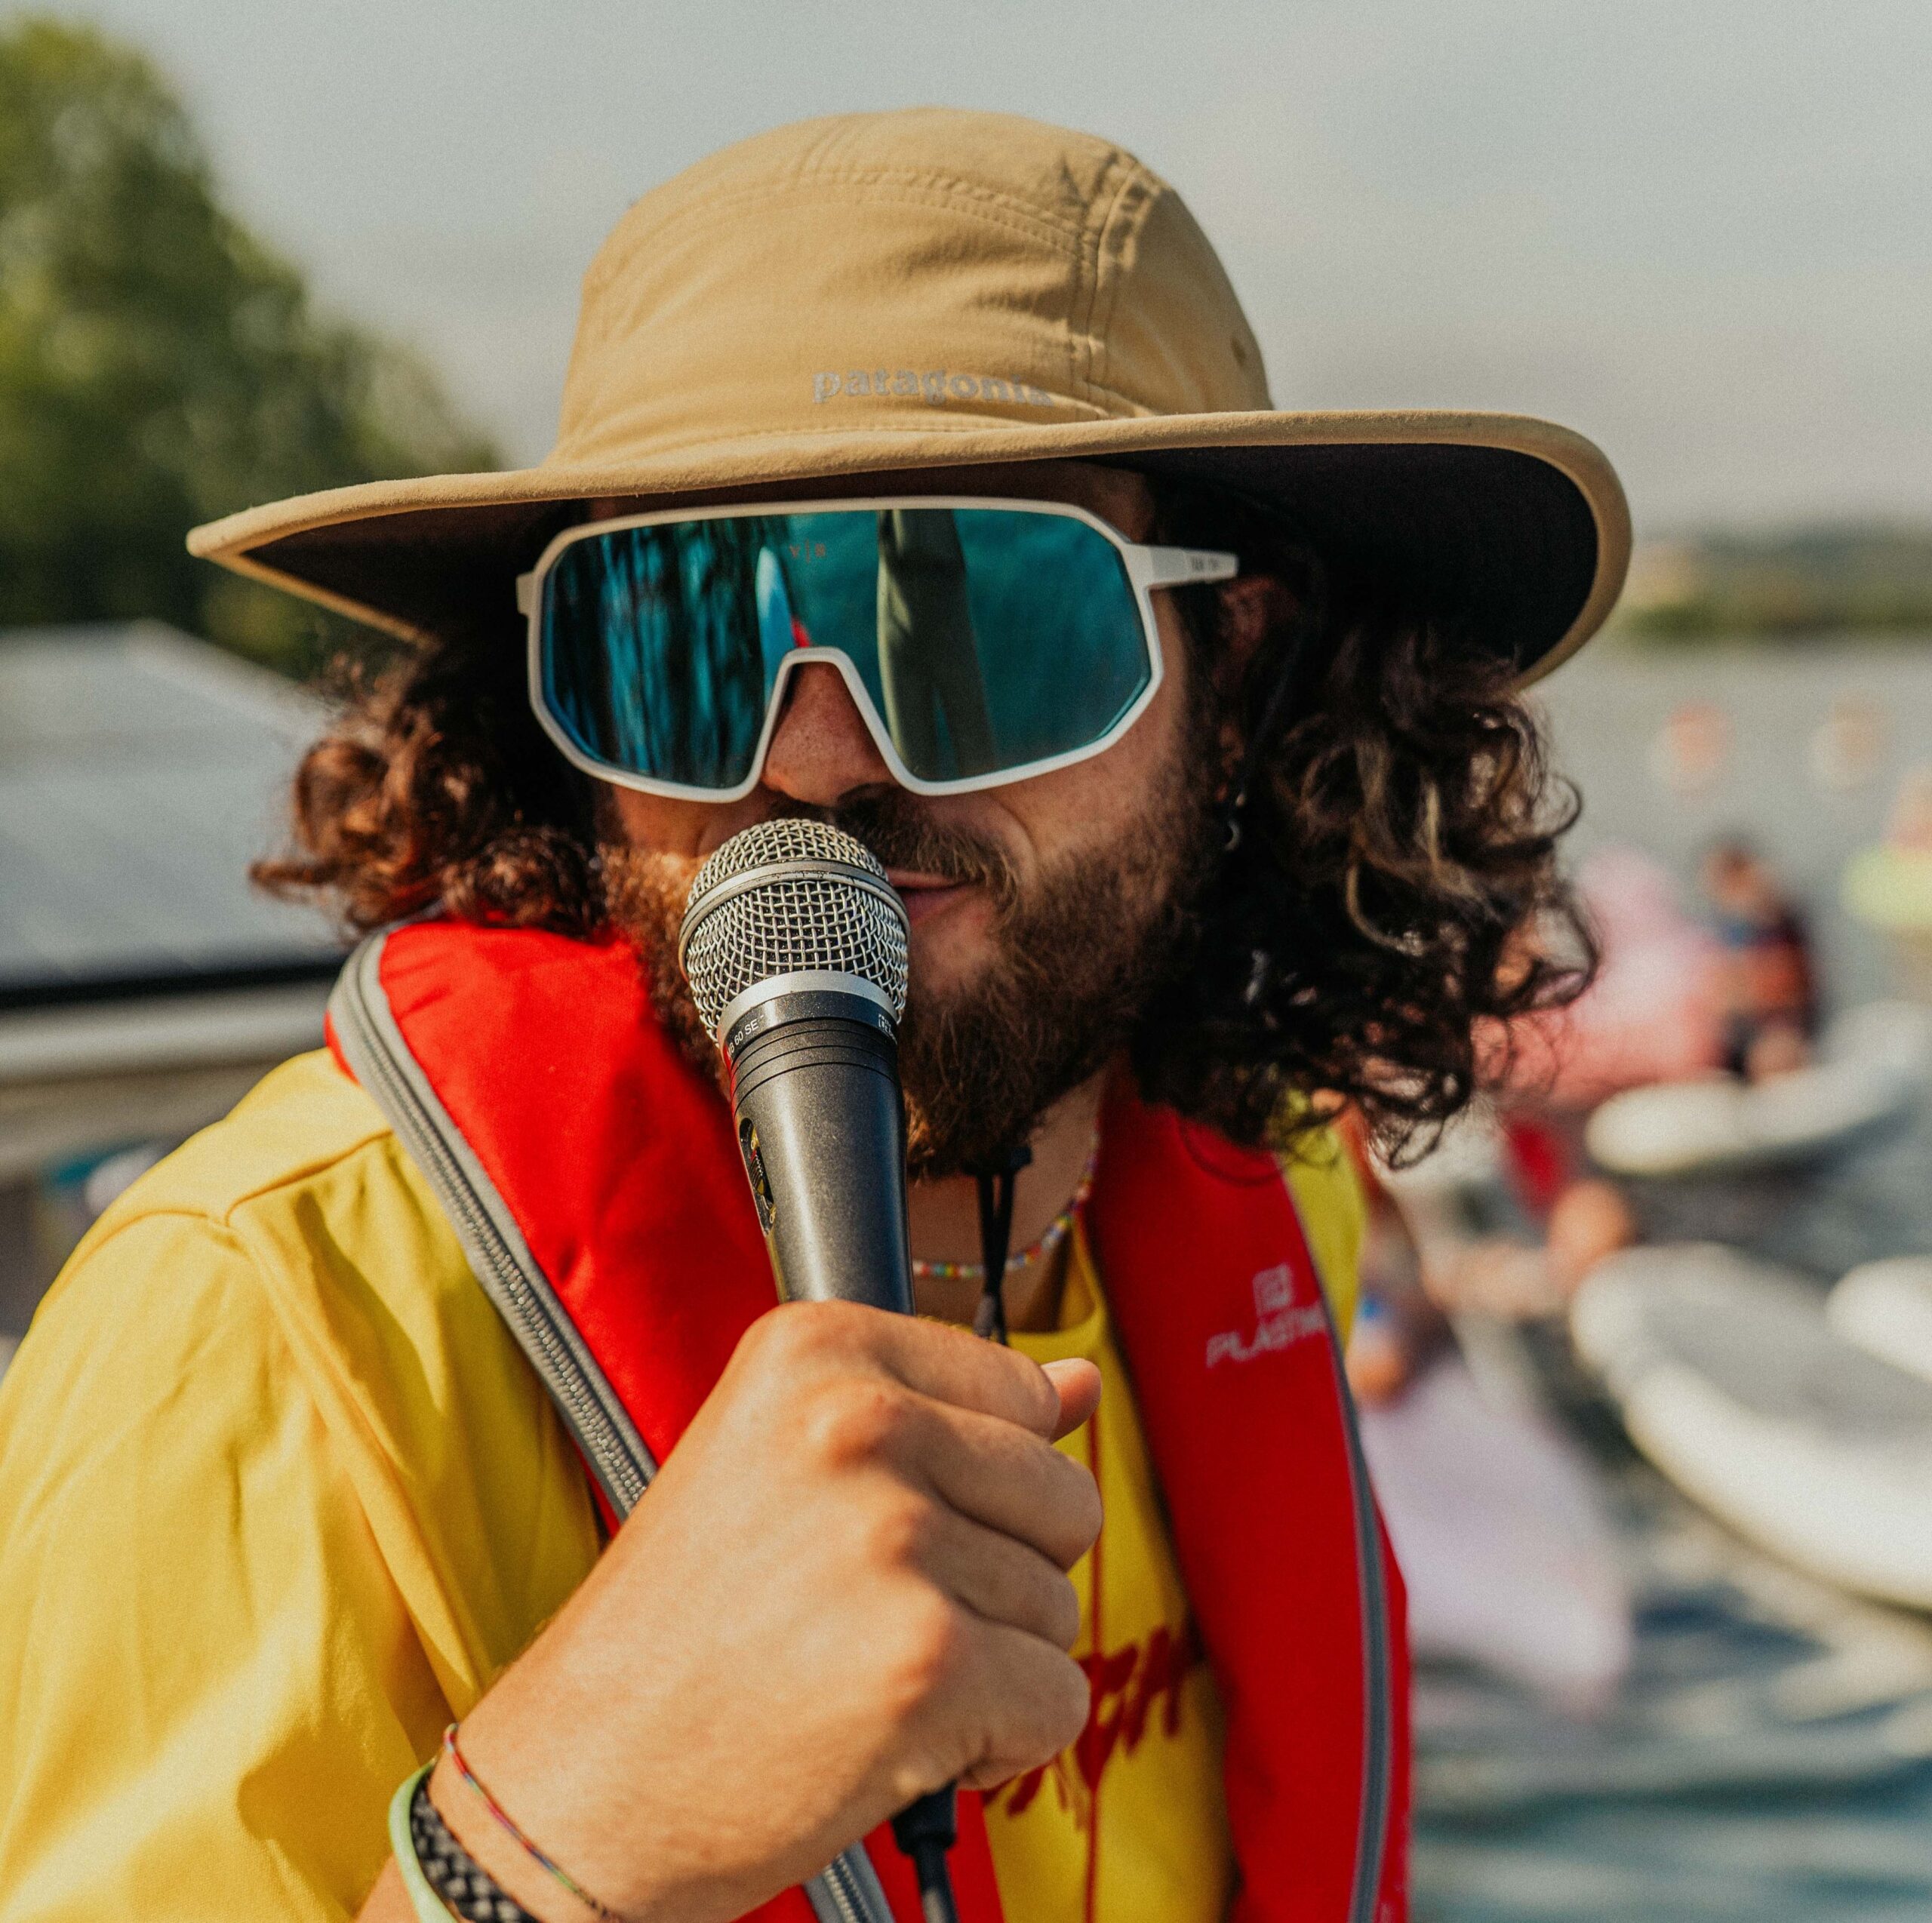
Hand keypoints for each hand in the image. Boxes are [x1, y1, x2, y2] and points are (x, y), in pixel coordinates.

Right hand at [410, 1303, 1100, 1922]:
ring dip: (988, 1660)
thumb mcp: (784, 1464)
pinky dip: (998, 1743)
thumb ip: (942, 1411)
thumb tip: (1082, 1384)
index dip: (977, 1481)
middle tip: (870, 1611)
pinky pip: (1058, 1699)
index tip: (886, 1521)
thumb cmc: (679, 1629)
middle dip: (998, 1573)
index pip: (1019, 1389)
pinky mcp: (929, 1661)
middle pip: (1061, 1495)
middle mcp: (856, 1421)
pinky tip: (892, 1737)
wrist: (579, 1785)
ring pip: (1059, 1603)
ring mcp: (893, 1539)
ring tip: (859, 1670)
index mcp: (816, 1348)